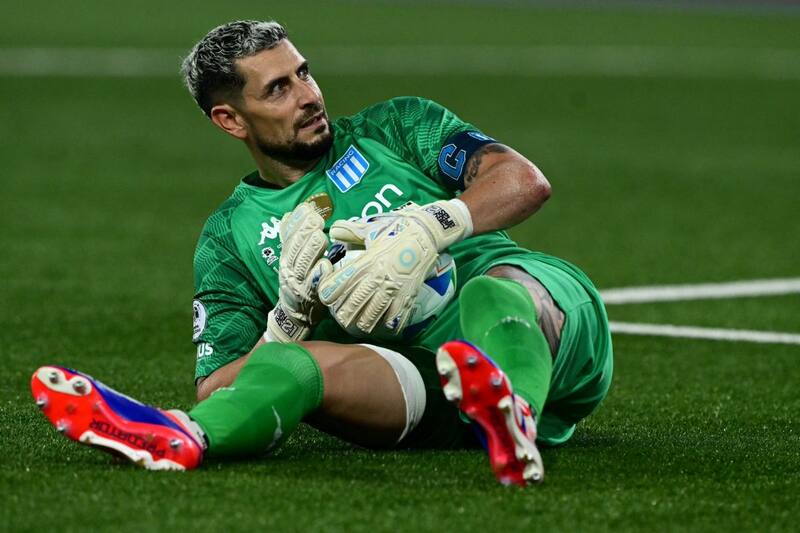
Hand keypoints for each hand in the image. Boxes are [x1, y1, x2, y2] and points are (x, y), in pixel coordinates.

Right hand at [265, 203, 331, 342]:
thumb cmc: (297, 281)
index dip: (297, 222)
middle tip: (316, 218)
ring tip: (320, 235)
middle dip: (304, 232)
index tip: (307, 208)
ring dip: (311, 250)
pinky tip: (326, 265)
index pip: (289, 236)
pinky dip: (318, 275)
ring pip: (303, 264)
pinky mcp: (309, 296)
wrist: (293, 314)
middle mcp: (289, 269)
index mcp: (286, 257)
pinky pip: (314, 285)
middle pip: (295, 248)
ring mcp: (298, 283)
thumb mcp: (291, 259)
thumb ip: (290, 238)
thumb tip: (289, 214)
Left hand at [317, 199, 471, 337]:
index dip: (327, 295)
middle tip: (342, 317)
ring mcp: (392, 291)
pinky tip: (381, 325)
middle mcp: (375, 279)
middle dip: (342, 316)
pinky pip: (393, 321)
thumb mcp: (369, 228)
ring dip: (361, 325)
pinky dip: (385, 327)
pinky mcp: (407, 297)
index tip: (329, 295)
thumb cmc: (395, 231)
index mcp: (362, 264)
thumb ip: (348, 231)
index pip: (333, 289)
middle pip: (349, 309)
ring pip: (369, 319)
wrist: (425, 233)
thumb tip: (333, 231)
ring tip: (358, 324)